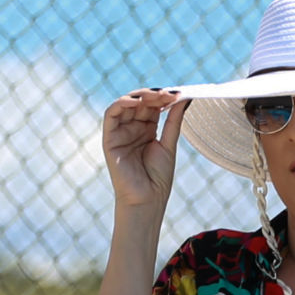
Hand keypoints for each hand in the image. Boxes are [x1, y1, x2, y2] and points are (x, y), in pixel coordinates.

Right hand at [103, 88, 185, 212]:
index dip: (164, 98)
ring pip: (126, 104)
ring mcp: (120, 132)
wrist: (147, 200)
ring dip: (141, 96)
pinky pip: (111, 114)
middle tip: (170, 94)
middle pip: (141, 102)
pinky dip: (122, 103)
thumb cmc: (158, 178)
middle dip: (155, 95)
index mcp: (147, 129)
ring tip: (157, 96)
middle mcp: (132, 128)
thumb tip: (184, 98)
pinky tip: (137, 101)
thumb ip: (174, 120)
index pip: (153, 105)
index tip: (180, 94)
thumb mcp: (169, 144)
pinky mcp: (109, 138)